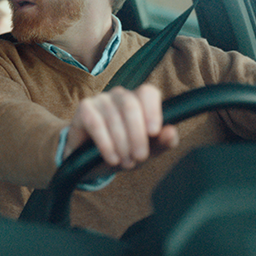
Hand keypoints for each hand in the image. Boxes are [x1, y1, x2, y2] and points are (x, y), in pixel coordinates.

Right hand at [63, 84, 178, 169]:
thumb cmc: (123, 151)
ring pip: (113, 117)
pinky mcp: (84, 108)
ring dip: (121, 144)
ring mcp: (100, 100)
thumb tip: (171, 131)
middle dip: (137, 135)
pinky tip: (111, 158)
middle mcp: (119, 96)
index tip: (154, 132)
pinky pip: (95, 123)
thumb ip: (162, 142)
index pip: (148, 93)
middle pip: (131, 105)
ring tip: (125, 162)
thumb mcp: (146, 151)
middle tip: (140, 157)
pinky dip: (105, 143)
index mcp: (139, 100)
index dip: (152, 110)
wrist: (91, 162)